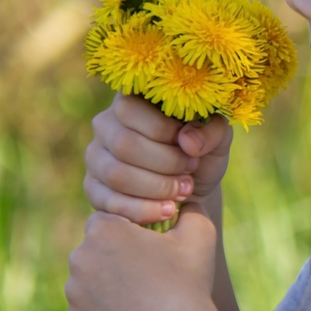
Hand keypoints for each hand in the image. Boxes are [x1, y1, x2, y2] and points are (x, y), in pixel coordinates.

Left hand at [64, 201, 218, 310]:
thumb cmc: (187, 281)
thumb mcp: (199, 232)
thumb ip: (189, 208)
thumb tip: (184, 201)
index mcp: (103, 229)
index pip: (106, 222)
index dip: (127, 234)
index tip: (147, 250)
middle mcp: (79, 257)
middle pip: (93, 251)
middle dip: (113, 259)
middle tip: (144, 276)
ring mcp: (73, 292)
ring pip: (88, 282)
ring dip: (106, 287)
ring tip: (138, 300)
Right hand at [85, 93, 234, 223]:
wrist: (191, 189)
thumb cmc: (201, 154)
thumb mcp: (217, 138)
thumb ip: (211, 131)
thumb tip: (187, 140)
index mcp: (131, 100)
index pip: (130, 109)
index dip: (163, 131)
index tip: (191, 147)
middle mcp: (106, 125)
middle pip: (124, 144)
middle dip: (165, 163)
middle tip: (190, 171)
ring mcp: (96, 157)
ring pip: (116, 174)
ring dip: (156, 187)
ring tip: (184, 191)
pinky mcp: (94, 189)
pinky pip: (109, 202)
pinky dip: (143, 210)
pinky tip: (168, 210)